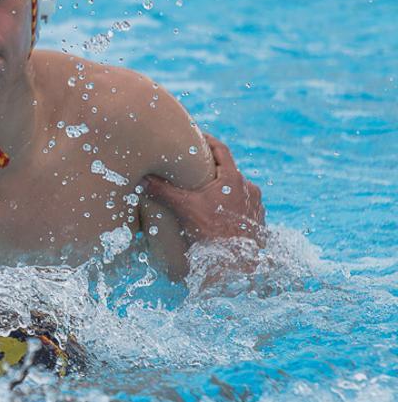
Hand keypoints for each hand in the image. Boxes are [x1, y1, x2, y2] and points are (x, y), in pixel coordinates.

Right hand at [142, 133, 264, 246]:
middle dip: (213, 168)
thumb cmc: (214, 234)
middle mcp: (248, 188)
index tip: (197, 136)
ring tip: (206, 194)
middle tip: (196, 168)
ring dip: (223, 189)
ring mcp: (255, 205)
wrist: (239, 265)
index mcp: (233, 179)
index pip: (221, 149)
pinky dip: (231, 205)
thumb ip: (164, 192)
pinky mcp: (258, 221)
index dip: (208, 140)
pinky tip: (219, 215)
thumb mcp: (185, 209)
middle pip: (229, 170)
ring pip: (237, 189)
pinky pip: (243, 206)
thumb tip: (143, 179)